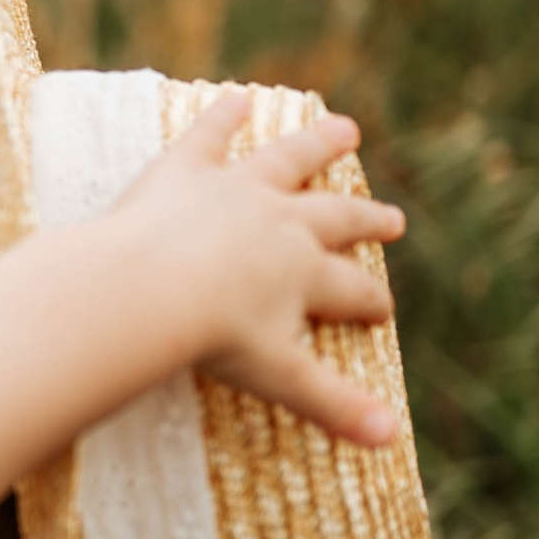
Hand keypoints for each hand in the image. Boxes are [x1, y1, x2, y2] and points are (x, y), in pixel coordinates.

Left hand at [115, 92, 404, 444]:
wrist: (144, 290)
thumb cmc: (207, 337)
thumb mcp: (277, 378)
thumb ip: (332, 405)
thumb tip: (390, 440)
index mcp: (305, 272)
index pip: (351, 292)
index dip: (370, 304)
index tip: (383, 310)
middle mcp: (281, 222)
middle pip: (336, 219)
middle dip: (366, 222)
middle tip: (393, 219)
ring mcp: (235, 190)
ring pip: (287, 160)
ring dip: (318, 145)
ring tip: (345, 130)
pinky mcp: (186, 170)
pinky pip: (210, 136)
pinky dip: (223, 115)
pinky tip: (236, 97)